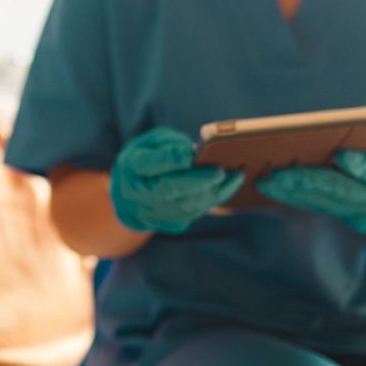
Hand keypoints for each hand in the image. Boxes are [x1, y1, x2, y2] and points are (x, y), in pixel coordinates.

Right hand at [111, 127, 243, 232]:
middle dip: (197, 181)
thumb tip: (193, 153)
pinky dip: (215, 199)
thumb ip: (169, 144)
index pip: (147, 164)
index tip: (189, 154)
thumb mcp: (151, 143)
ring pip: (185, 205)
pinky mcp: (170, 222)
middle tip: (219, 172)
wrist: (132, 195)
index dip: (169, 160)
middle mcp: (139, 193)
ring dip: (212, 192)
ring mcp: (154, 212)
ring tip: (234, 176)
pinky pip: (195, 212)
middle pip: (168, 190)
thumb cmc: (146, 158)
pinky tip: (231, 185)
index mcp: (131, 167)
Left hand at [256, 138, 365, 253]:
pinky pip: (313, 204)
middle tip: (279, 172)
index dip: (361, 164)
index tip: (341, 153)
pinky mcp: (339, 212)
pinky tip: (268, 186)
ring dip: (290, 191)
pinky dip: (290, 196)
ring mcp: (353, 211)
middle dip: (308, 181)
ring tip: (264, 179)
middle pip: (338, 190)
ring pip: (320, 201)